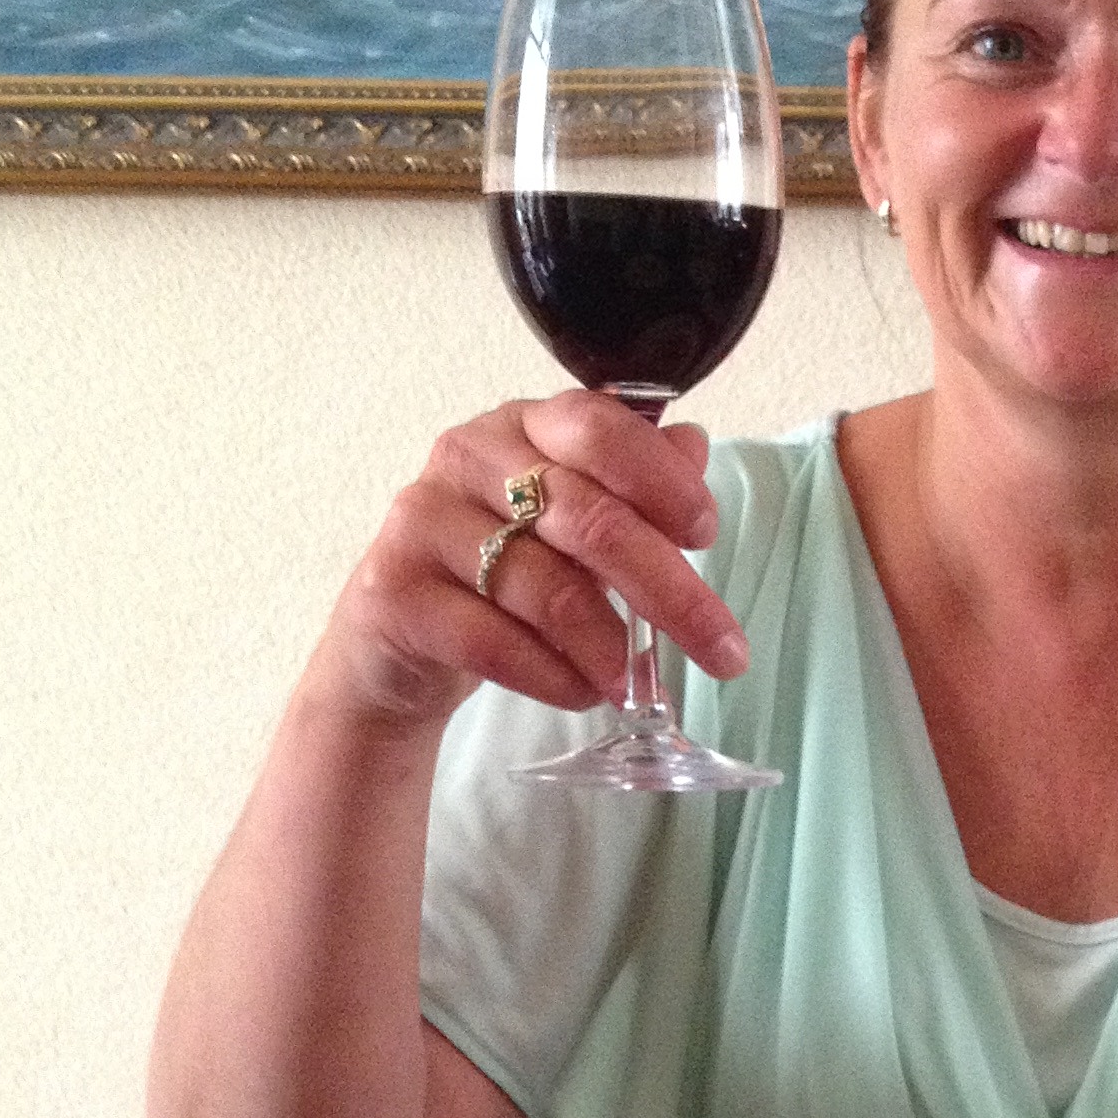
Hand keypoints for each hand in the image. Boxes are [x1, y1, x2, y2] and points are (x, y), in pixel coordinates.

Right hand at [316, 392, 748, 728]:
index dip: (663, 482)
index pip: (599, 428)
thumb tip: (695, 448)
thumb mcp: (574, 526)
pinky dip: (553, 677)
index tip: (706, 536)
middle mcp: (467, 455)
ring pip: (544, 589)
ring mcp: (423, 520)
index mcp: (523, 424)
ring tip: (638, 687)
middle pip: (589, 519)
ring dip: (609, 649)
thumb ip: (633, 487)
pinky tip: (582, 693)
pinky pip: (492, 641)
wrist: (401, 638)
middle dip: (669, 592)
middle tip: (724, 651)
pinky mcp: (393, 592)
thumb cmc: (502, 572)